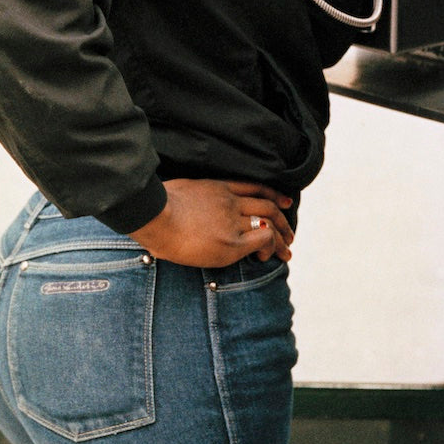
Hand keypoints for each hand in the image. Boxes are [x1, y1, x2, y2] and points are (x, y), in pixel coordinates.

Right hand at [130, 179, 293, 268]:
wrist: (154, 216)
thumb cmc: (154, 209)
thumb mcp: (175, 193)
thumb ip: (188, 199)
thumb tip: (181, 208)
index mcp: (216, 187)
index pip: (253, 188)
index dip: (273, 195)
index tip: (285, 203)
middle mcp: (229, 201)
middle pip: (267, 205)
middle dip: (283, 220)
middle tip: (290, 234)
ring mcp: (232, 220)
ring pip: (269, 223)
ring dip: (281, 238)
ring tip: (287, 250)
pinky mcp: (231, 242)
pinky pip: (261, 240)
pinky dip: (269, 247)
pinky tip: (266, 256)